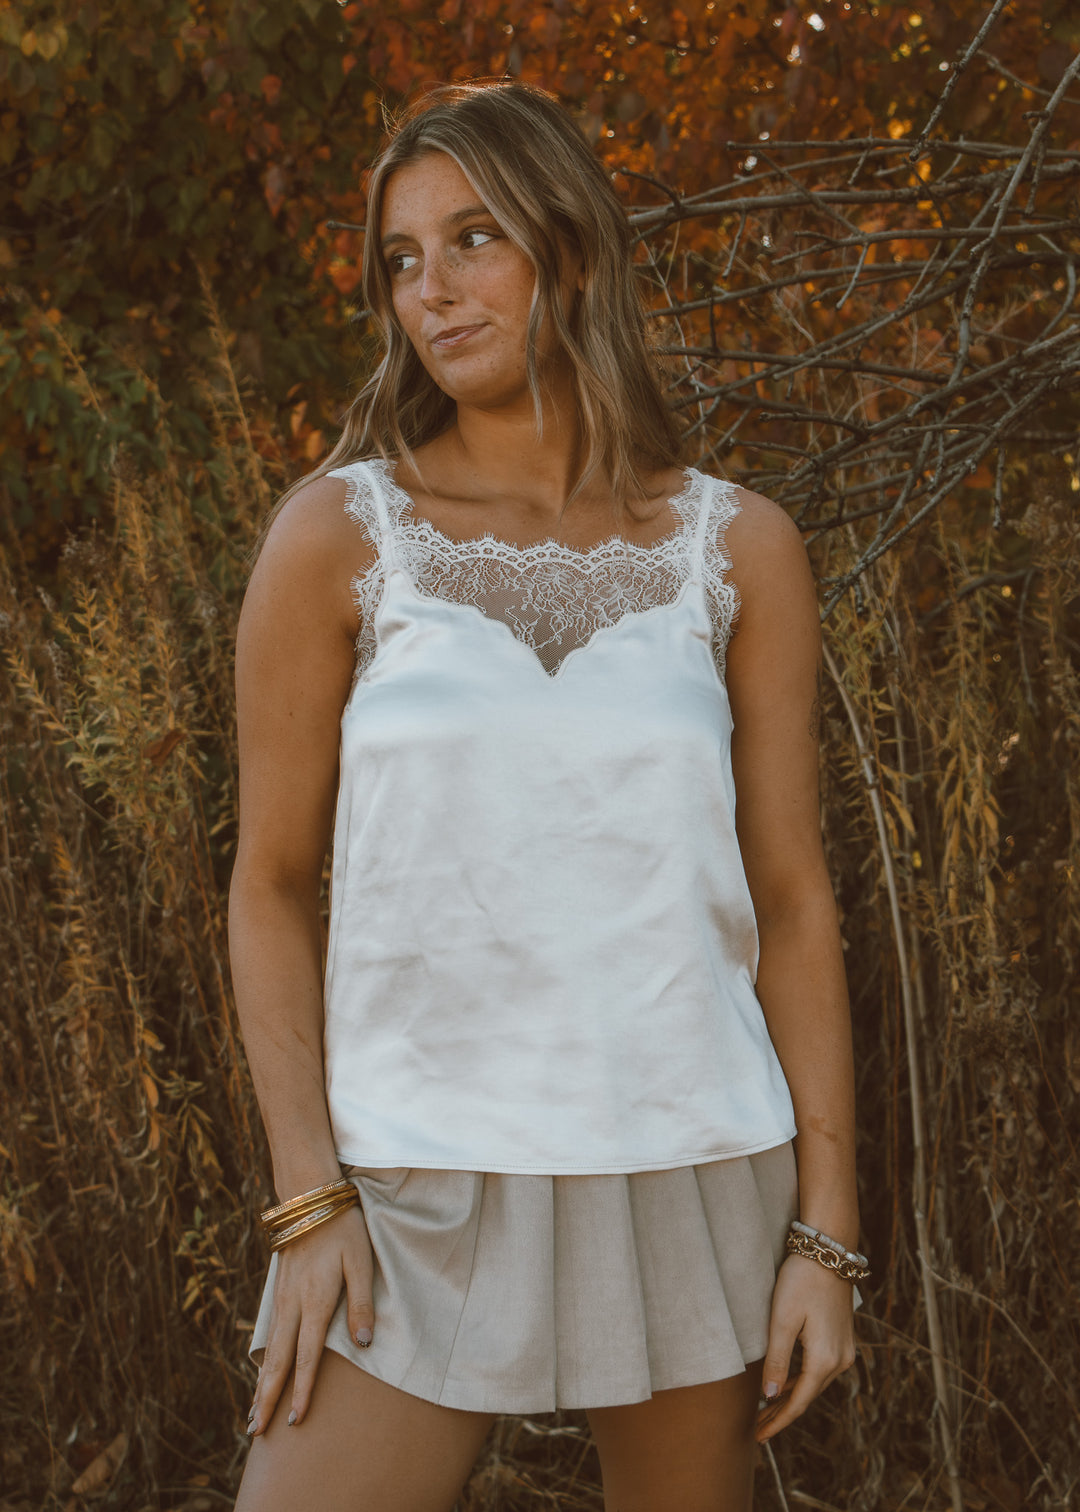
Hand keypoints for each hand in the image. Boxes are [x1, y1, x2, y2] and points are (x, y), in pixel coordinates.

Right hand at [247, 1203, 373, 1434]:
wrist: (308, 1198)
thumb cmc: (342, 1228)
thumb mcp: (360, 1261)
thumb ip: (361, 1303)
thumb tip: (364, 1344)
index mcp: (314, 1302)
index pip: (305, 1357)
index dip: (301, 1390)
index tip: (296, 1420)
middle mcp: (292, 1305)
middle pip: (276, 1361)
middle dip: (267, 1398)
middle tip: (255, 1432)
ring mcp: (281, 1298)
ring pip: (268, 1350)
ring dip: (260, 1383)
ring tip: (253, 1413)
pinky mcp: (279, 1290)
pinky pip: (269, 1334)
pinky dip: (263, 1360)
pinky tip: (262, 1371)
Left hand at [755, 1252, 856, 1442]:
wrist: (828, 1252)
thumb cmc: (801, 1281)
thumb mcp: (782, 1320)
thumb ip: (777, 1360)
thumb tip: (771, 1396)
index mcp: (825, 1359)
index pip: (799, 1402)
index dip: (778, 1421)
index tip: (758, 1437)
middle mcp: (841, 1360)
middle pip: (808, 1396)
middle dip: (782, 1413)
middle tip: (756, 1428)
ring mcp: (844, 1350)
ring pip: (815, 1384)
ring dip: (792, 1397)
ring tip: (767, 1411)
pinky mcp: (842, 1338)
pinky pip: (820, 1369)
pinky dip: (802, 1381)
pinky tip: (786, 1384)